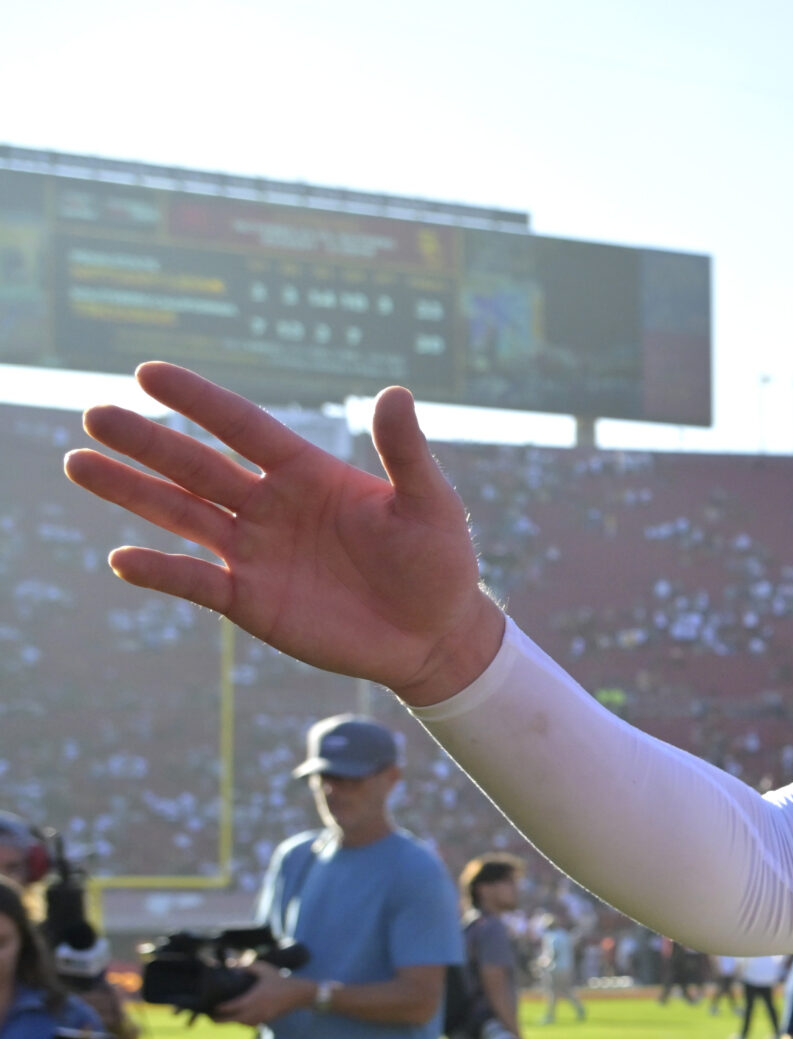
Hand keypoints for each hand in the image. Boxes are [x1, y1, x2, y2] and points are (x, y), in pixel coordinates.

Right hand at [64, 365, 504, 705]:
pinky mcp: (251, 600)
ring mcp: (255, 552)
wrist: (437, 636)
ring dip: (131, 492)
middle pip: (197, 466)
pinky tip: (121, 559)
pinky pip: (196, 582)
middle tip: (94, 414)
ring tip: (78, 463)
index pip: (243, 427)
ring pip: (181, 515)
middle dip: (146, 441)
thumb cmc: (439, 562)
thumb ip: (406, 453)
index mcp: (308, 473)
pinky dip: (161, 571)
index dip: (198, 400)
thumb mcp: (430, 504)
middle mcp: (270, 506)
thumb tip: (396, 392)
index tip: (148, 372)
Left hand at [213, 961, 313, 1028]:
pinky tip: (240, 1019)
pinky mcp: (267, 1019)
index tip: (212, 1007)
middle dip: (221, 1021)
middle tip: (210, 1019)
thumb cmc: (281, 980)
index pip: (232, 1007)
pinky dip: (244, 1023)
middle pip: (234, 1020)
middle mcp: (255, 1010)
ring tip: (223, 1019)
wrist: (299, 993)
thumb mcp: (264, 970)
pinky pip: (251, 1024)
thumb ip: (248, 966)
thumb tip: (232, 963)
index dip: (220, 1009)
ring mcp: (262, 1017)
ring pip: (242, 1023)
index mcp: (253, 999)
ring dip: (233, 1022)